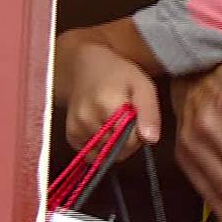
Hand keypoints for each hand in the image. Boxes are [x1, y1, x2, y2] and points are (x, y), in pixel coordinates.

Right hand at [58, 40, 159, 159]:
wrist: (86, 67)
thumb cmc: (119, 74)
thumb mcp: (143, 86)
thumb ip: (149, 113)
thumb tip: (151, 139)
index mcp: (107, 106)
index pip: (128, 143)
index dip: (139, 137)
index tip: (139, 122)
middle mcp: (87, 119)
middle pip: (116, 151)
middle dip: (128, 142)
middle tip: (129, 122)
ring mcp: (76, 128)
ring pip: (104, 155)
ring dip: (114, 146)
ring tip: (116, 124)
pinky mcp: (70, 135)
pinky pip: (91, 155)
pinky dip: (101, 148)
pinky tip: (104, 130)